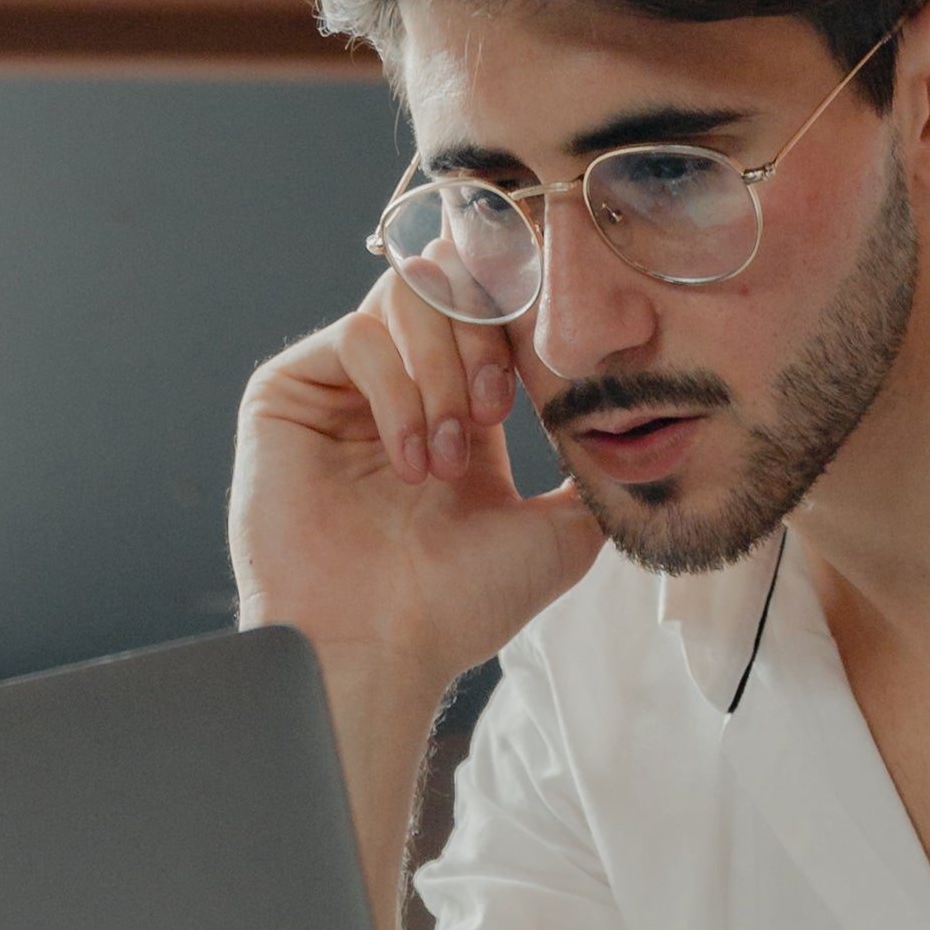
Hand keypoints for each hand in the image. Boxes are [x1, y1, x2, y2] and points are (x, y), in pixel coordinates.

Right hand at [229, 270, 599, 692]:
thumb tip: (638, 437)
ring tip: (447, 456)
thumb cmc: (458, 605)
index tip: (550, 366)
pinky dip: (397, 390)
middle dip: (484, 338)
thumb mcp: (560, 535)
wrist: (379, 648)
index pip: (496, 309)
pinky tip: (409, 461)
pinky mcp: (290, 390)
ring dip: (442, 369)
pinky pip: (358, 335)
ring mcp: (344, 386)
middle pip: (451, 281)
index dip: (526, 316)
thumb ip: (595, 478)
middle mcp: (401, 386)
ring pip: (406, 294)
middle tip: (492, 415)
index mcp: (462, 409)